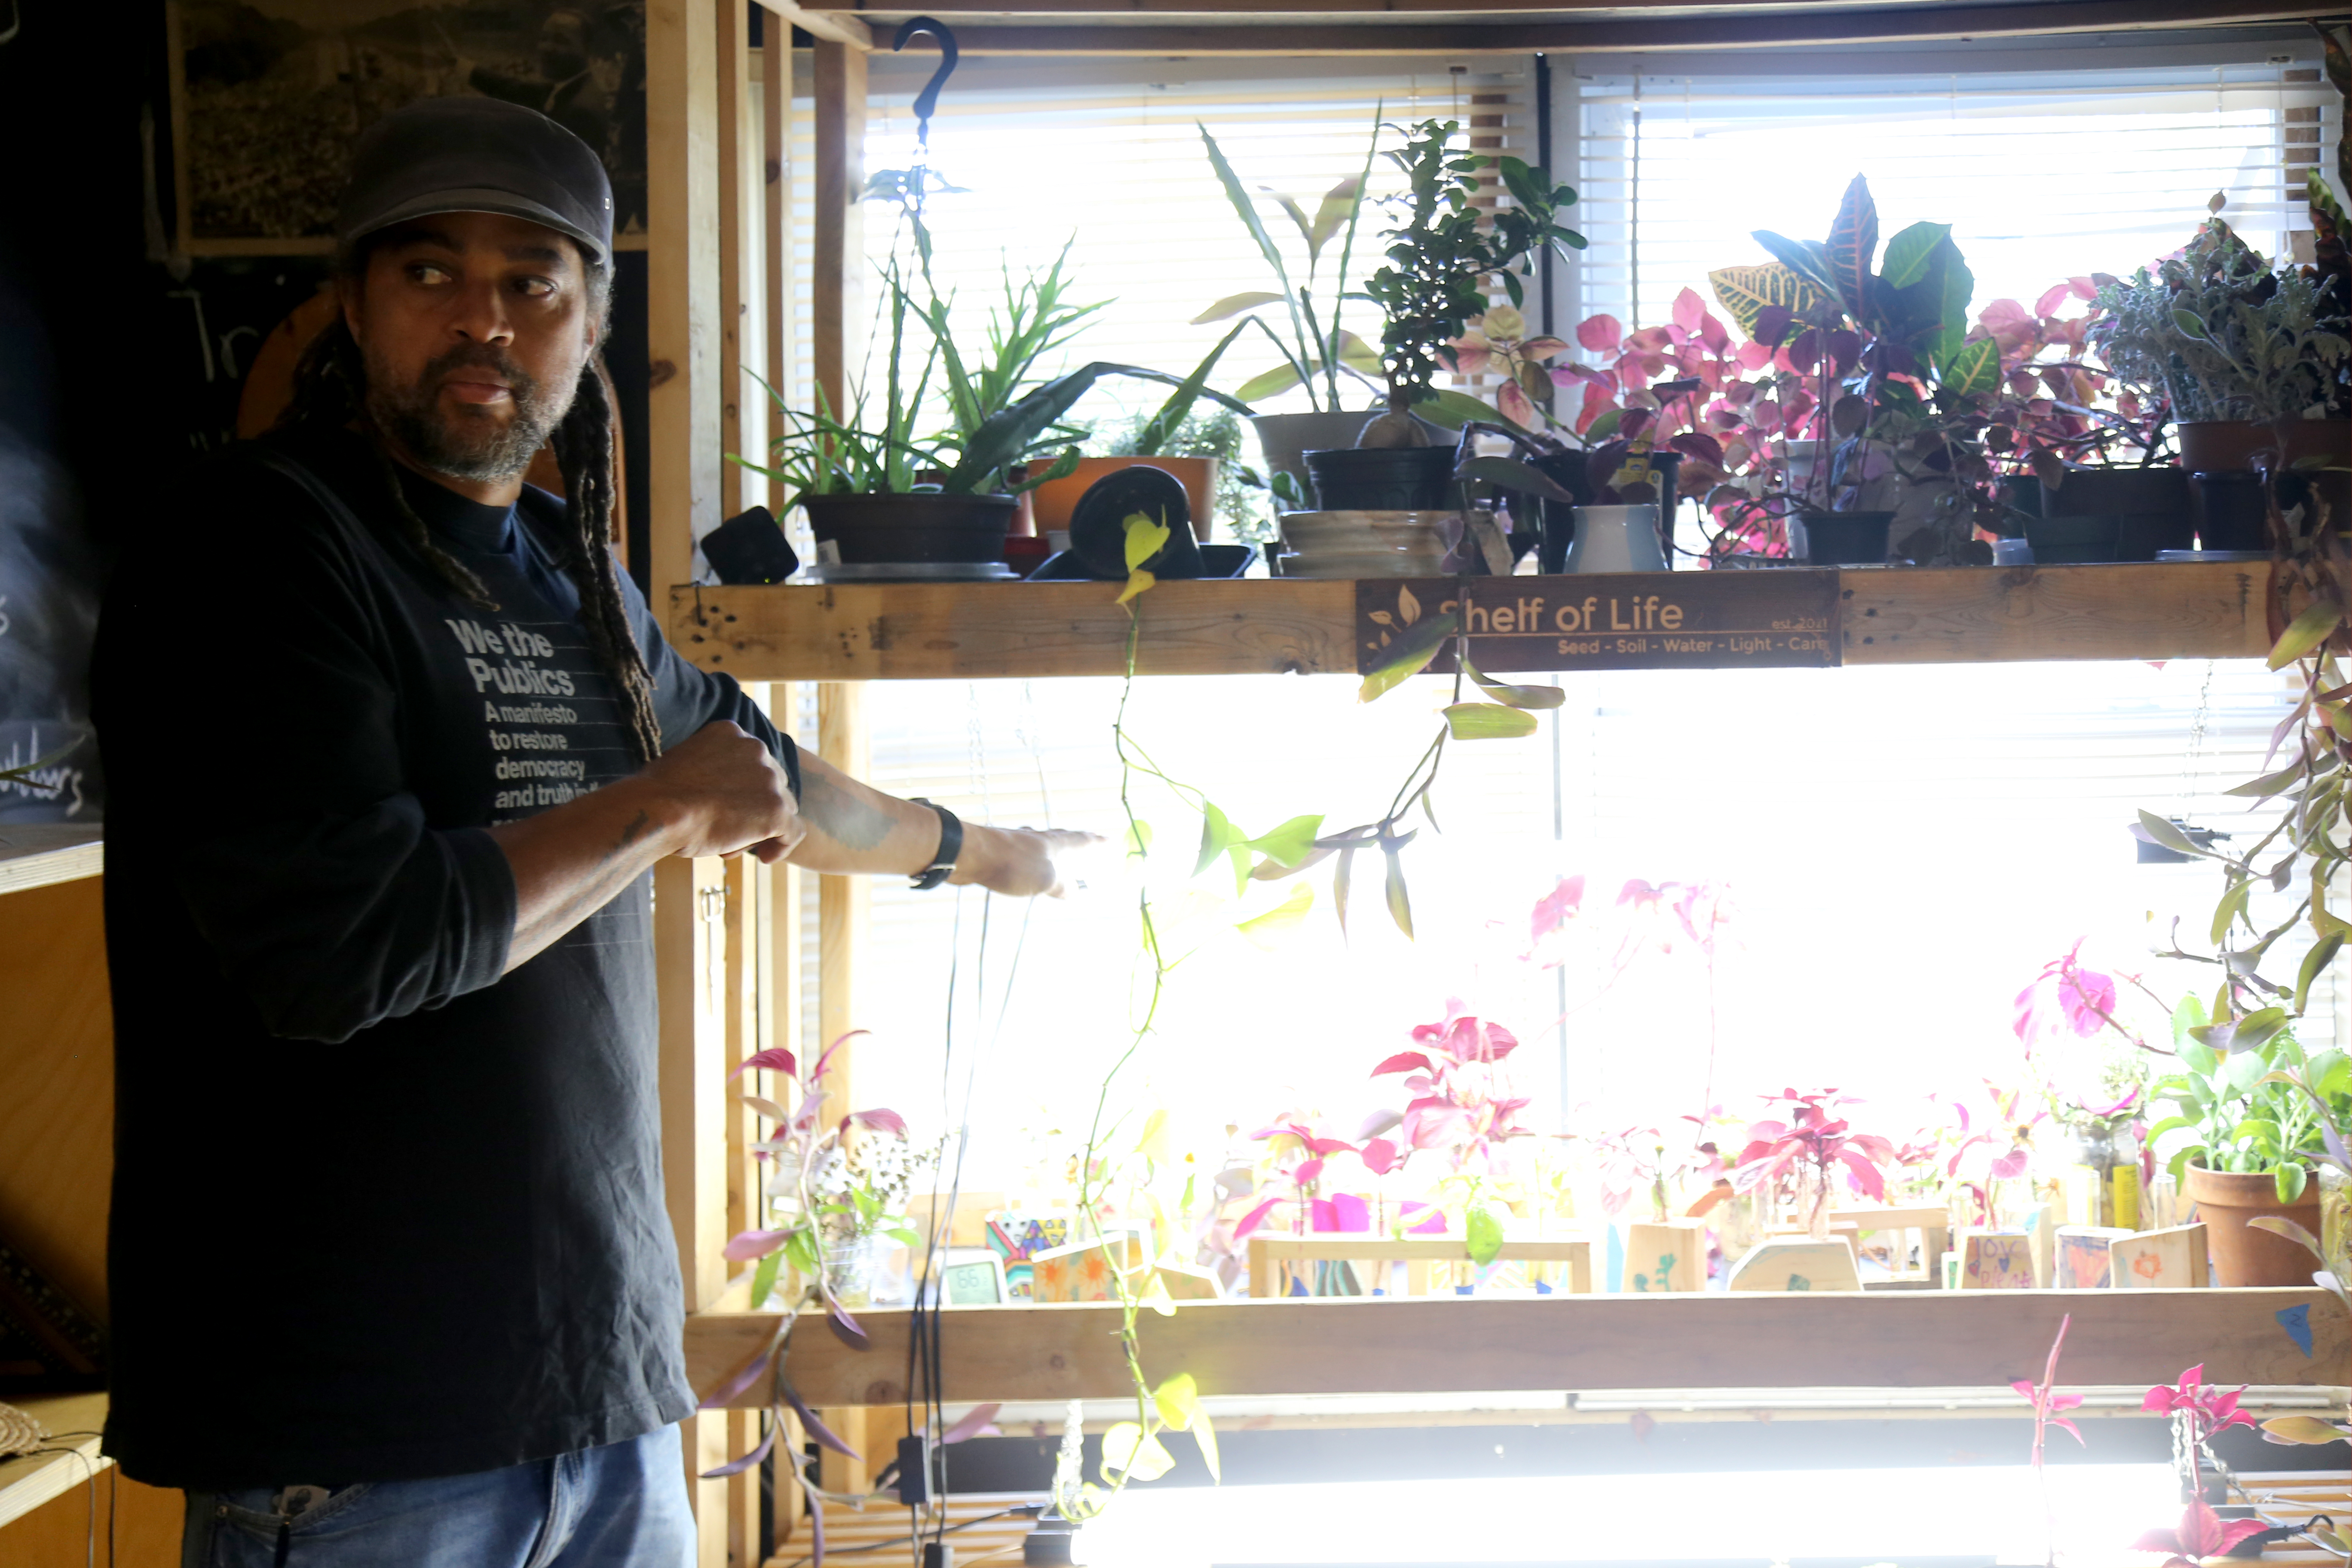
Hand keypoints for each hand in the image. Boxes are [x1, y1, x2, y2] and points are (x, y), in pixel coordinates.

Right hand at [635, 720, 802, 861]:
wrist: (657, 809)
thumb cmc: (656, 795)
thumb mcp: (682, 766)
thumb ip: (708, 770)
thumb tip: (714, 794)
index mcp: (731, 733)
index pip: (750, 763)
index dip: (740, 790)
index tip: (721, 808)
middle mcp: (755, 748)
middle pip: (768, 786)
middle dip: (750, 810)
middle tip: (723, 832)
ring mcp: (769, 779)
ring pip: (780, 808)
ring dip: (759, 829)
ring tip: (728, 848)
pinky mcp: (776, 809)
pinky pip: (793, 831)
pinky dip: (782, 846)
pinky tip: (767, 859)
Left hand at [951, 825, 1098, 896]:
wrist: (971, 854)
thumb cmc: (1013, 865)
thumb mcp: (1045, 880)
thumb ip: (1062, 886)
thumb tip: (1075, 892)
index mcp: (1054, 844)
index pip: (1082, 841)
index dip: (1098, 842)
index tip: (1112, 839)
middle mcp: (1039, 839)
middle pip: (1064, 836)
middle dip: (1079, 839)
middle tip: (1090, 837)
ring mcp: (1019, 843)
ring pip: (1044, 842)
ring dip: (1056, 845)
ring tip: (1061, 848)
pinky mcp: (1002, 850)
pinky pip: (1026, 852)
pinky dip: (1035, 856)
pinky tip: (1028, 860)